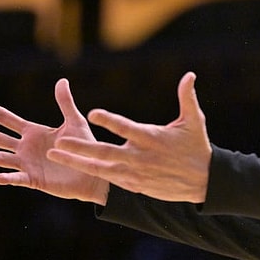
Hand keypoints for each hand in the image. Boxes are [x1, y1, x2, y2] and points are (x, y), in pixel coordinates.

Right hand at [0, 79, 109, 204]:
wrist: (93, 172)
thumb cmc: (84, 147)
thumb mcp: (74, 122)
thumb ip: (65, 103)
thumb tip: (62, 80)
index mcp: (33, 132)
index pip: (7, 120)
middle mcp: (26, 148)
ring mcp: (28, 164)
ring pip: (1, 159)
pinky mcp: (34, 179)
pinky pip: (18, 178)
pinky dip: (8, 178)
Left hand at [47, 72, 212, 203]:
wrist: (203, 181)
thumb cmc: (196, 147)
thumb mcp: (194, 121)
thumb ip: (187, 97)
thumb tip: (189, 75)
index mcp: (151, 138)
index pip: (126, 128)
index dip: (109, 121)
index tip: (92, 113)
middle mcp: (140, 157)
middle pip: (106, 152)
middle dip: (81, 148)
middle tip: (60, 142)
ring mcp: (136, 173)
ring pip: (101, 168)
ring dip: (77, 162)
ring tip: (56, 155)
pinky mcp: (135, 184)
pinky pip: (109, 179)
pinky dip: (92, 173)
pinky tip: (74, 167)